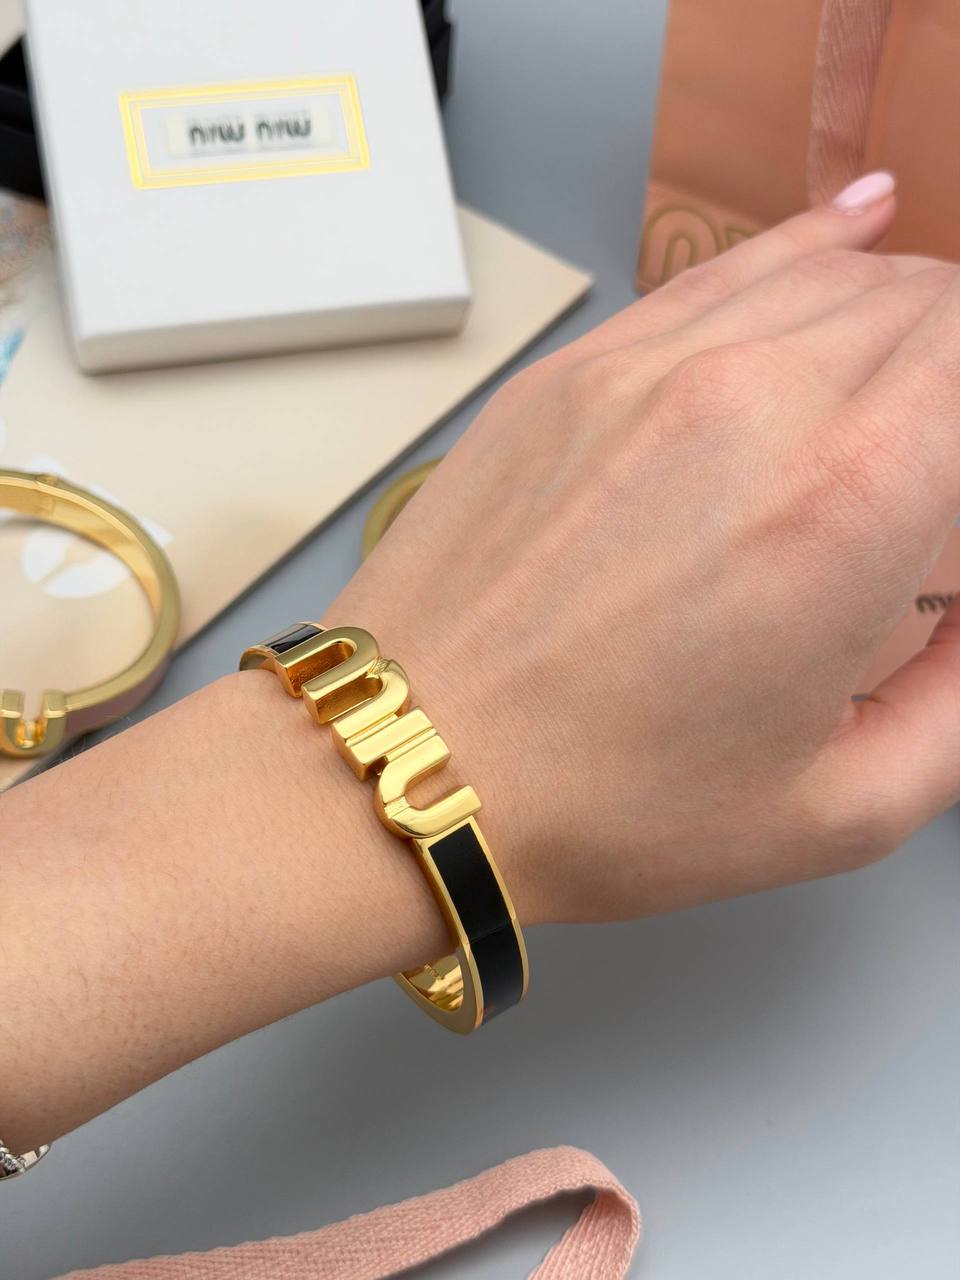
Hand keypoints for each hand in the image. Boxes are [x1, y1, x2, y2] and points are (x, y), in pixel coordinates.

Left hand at [331, 176, 959, 923]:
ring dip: (903, 307)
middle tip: (940, 461)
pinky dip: (811, 249)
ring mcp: (654, 364)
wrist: (413, 759)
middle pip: (927, 307)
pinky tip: (861, 229)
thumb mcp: (837, 809)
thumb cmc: (611, 805)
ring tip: (921, 368)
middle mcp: (761, 396)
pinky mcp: (580, 366)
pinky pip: (725, 271)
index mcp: (851, 503)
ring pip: (833, 273)